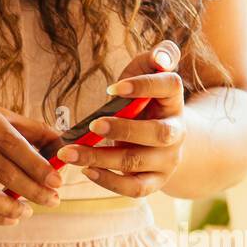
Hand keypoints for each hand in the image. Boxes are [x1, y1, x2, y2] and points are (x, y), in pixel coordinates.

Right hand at [0, 87, 62, 224]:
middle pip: (3, 172)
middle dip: (32, 191)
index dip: (38, 167)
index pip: (15, 146)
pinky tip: (3, 218)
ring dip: (8, 208)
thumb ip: (24, 127)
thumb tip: (57, 142)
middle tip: (51, 200)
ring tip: (26, 212)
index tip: (56, 180)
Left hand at [57, 41, 184, 196]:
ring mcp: (167, 160)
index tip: (111, 88)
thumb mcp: (146, 76)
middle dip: (124, 129)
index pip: (170, 87)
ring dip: (101, 158)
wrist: (158, 141)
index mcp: (174, 101)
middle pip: (158, 133)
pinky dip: (108, 182)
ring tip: (69, 153)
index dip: (144, 86)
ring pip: (137, 162)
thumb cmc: (143, 103)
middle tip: (93, 125)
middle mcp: (177, 132)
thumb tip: (161, 58)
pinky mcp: (155, 183)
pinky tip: (86, 171)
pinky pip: (135, 188)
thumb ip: (154, 59)